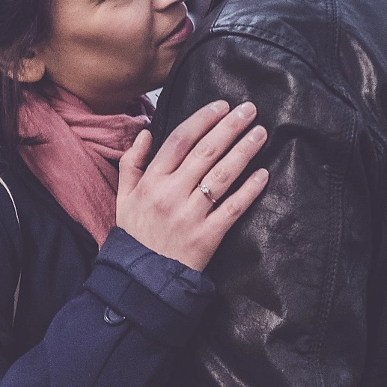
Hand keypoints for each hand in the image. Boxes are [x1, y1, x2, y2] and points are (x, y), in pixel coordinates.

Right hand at [115, 100, 270, 270]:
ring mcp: (190, 215)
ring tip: (260, 134)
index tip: (221, 106)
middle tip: (249, 110)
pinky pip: (233, 208)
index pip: (179, 140)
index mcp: (151, 182)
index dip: (203, 119)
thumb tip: (144, 133)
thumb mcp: (123, 198)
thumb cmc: (135, 236)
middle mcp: (170, 194)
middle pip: (205, 152)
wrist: (142, 280)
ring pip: (221, 175)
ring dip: (243, 151)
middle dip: (229, 127)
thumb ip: (131, 164)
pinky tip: (263, 174)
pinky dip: (249, 190)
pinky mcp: (207, 236)